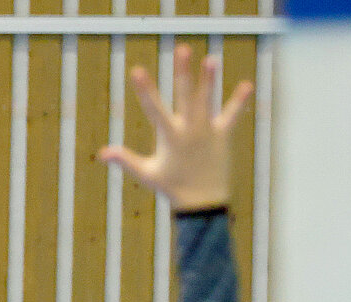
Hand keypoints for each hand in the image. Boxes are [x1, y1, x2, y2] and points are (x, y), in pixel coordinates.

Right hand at [98, 45, 251, 211]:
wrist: (202, 202)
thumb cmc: (172, 187)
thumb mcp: (146, 173)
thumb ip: (125, 160)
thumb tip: (102, 154)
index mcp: (169, 136)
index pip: (153, 108)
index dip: (144, 89)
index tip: (136, 71)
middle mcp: (189, 129)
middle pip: (184, 95)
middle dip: (182, 72)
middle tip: (182, 49)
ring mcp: (207, 131)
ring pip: (207, 100)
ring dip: (209, 79)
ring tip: (212, 59)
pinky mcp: (223, 135)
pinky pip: (232, 115)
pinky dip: (239, 101)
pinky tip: (248, 85)